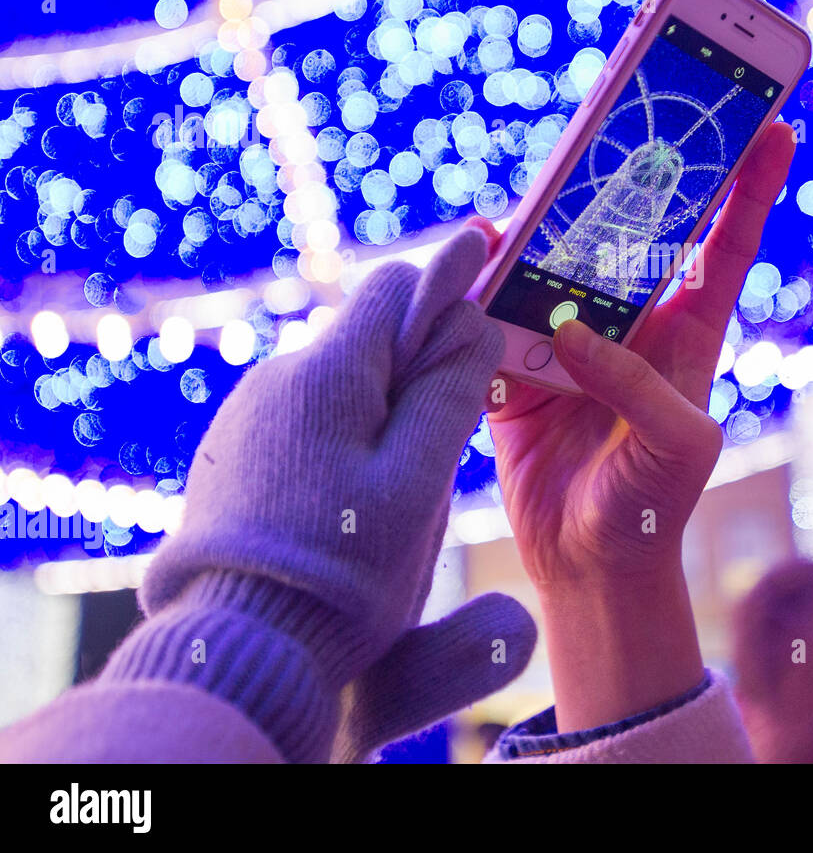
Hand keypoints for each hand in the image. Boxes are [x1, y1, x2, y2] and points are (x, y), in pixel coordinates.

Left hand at [142, 228, 510, 690]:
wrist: (240, 647)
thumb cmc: (344, 567)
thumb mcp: (419, 481)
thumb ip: (450, 392)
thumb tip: (474, 321)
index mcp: (328, 371)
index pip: (394, 285)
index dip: (446, 278)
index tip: (486, 257)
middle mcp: (277, 378)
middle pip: (367, 335)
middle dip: (418, 357)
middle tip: (456, 410)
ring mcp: (248, 418)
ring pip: (338, 383)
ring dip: (381, 404)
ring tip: (401, 483)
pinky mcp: (234, 455)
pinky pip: (304, 421)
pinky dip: (342, 437)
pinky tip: (350, 499)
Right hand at [469, 121, 796, 728]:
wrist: (587, 559)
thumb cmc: (653, 502)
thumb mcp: (677, 444)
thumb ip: (634, 383)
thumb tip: (567, 326)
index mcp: (689, 328)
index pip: (726, 242)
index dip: (750, 183)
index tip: (772, 123)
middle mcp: (630, 319)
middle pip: (629, 229)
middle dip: (626, 174)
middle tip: (619, 116)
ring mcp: (569, 335)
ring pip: (555, 258)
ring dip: (541, 224)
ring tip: (532, 189)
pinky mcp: (515, 362)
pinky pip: (496, 308)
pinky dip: (482, 281)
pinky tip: (475, 253)